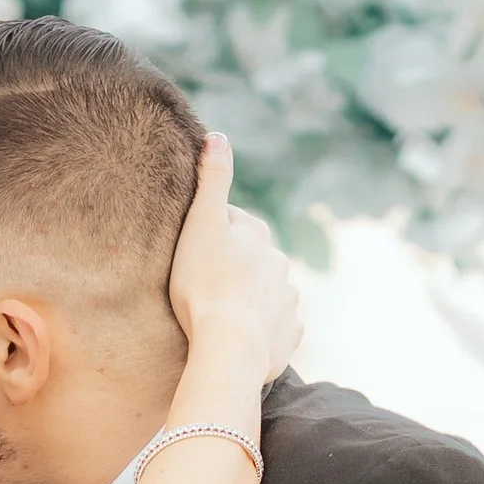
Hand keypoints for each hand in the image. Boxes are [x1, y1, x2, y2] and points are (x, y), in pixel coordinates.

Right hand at [166, 134, 300, 385]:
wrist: (229, 347)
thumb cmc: (206, 285)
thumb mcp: (202, 224)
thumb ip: (212, 180)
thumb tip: (218, 135)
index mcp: (259, 237)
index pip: (234, 226)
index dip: (212, 236)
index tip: (194, 252)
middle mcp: (280, 265)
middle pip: (253, 261)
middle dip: (235, 269)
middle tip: (205, 287)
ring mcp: (287, 302)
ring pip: (266, 295)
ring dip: (249, 301)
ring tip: (223, 318)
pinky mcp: (289, 337)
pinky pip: (275, 329)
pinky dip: (262, 331)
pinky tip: (242, 339)